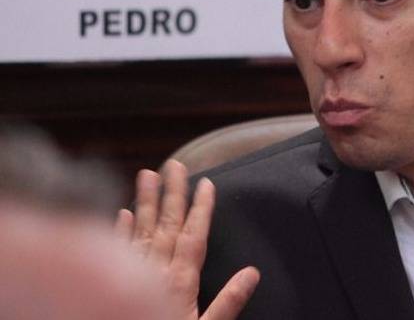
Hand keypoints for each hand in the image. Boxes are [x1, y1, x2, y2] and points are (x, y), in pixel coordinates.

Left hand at [115, 160, 259, 319]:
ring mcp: (129, 276)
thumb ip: (227, 303)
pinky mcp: (108, 283)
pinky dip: (119, 229)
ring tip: (148, 174)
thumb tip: (251, 274)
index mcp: (179, 283)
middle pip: (166, 225)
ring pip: (140, 230)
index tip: (206, 183)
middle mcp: (154, 273)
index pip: (193, 236)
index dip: (201, 208)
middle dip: (173, 193)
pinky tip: (123, 211)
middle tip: (175, 164)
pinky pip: (115, 250)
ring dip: (145, 201)